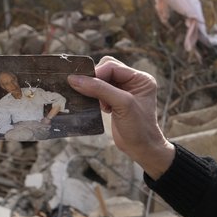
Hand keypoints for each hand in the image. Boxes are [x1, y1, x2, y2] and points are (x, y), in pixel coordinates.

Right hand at [68, 56, 174, 176]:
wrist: (142, 149)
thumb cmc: (139, 128)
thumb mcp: (122, 105)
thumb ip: (100, 89)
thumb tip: (75, 79)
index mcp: (140, 78)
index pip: (113, 66)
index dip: (97, 73)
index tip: (81, 83)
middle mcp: (133, 81)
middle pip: (106, 69)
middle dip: (95, 80)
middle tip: (90, 93)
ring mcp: (123, 91)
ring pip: (100, 80)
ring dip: (94, 89)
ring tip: (100, 104)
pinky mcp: (115, 100)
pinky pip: (99, 90)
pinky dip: (95, 96)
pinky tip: (102, 108)